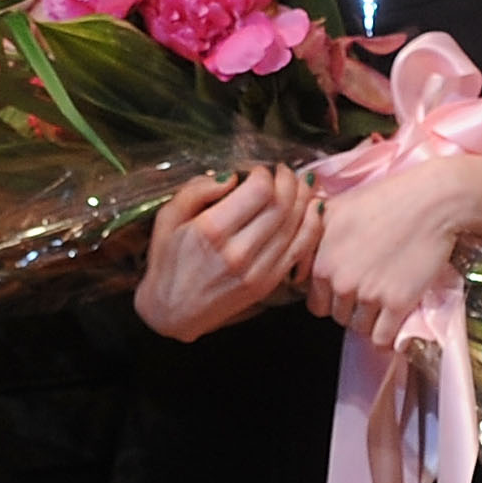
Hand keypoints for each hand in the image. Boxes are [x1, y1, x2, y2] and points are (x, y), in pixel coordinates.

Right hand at [135, 165, 324, 341]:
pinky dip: (312, 224)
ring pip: (296, 224)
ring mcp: (258, 270)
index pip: (258, 192)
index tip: (258, 170)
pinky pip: (301, 248)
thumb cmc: (168, 261)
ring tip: (302, 182)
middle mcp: (238, 251)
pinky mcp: (269, 283)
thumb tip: (231, 176)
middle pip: (281, 206)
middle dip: (289, 180)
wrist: (173, 312)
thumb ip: (196, 190)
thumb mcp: (167, 218)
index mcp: (211, 231)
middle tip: (284, 171)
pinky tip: (314, 207)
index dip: (265, 173)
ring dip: (304, 197)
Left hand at [306, 161, 466, 350]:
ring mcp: (368, 294)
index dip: (332, 296)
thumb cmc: (386, 199)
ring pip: (360, 328)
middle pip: (338, 316)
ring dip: (371, 319)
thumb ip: (313, 234)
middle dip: (352, 307)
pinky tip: (395, 319)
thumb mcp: (336, 208)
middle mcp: (340, 281)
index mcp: (321, 262)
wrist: (431, 201)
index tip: (349, 287)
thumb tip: (302, 258)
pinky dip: (388, 334)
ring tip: (386, 298)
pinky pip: (382, 338)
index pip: (316, 302)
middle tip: (371, 289)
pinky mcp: (397, 303)